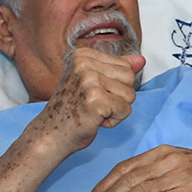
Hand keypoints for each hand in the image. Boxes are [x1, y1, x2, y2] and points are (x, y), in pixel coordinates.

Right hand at [28, 49, 145, 157]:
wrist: (49, 135)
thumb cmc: (71, 110)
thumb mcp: (93, 83)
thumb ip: (117, 69)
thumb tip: (141, 60)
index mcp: (83, 55)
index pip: (125, 65)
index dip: (115, 85)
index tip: (93, 93)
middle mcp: (84, 64)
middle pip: (130, 77)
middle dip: (119, 96)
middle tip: (94, 104)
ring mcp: (89, 81)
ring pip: (130, 94)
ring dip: (116, 109)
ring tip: (93, 112)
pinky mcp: (96, 100)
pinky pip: (126, 110)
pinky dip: (115, 120)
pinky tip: (95, 121)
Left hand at [86, 145, 191, 191]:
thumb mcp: (174, 161)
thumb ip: (150, 169)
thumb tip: (120, 188)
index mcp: (161, 151)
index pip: (125, 167)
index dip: (105, 183)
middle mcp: (168, 160)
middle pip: (130, 179)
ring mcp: (180, 174)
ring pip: (142, 190)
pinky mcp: (190, 189)